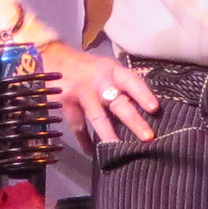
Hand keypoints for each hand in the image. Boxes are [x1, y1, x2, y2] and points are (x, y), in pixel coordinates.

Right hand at [42, 41, 157, 146]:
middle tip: (147, 137)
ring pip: (97, 116)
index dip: (143, 94)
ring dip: (108, 134)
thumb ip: (119, 85)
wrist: (53, 58)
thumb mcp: (105, 68)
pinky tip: (90, 150)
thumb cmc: (86, 67)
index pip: (131, 81)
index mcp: (111, 71)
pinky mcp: (67, 103)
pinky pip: (77, 125)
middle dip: (133, 121)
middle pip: (118, 102)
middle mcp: (98, 81)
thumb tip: (141, 108)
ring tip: (117, 148)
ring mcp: (82, 93)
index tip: (154, 108)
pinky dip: (83, 140)